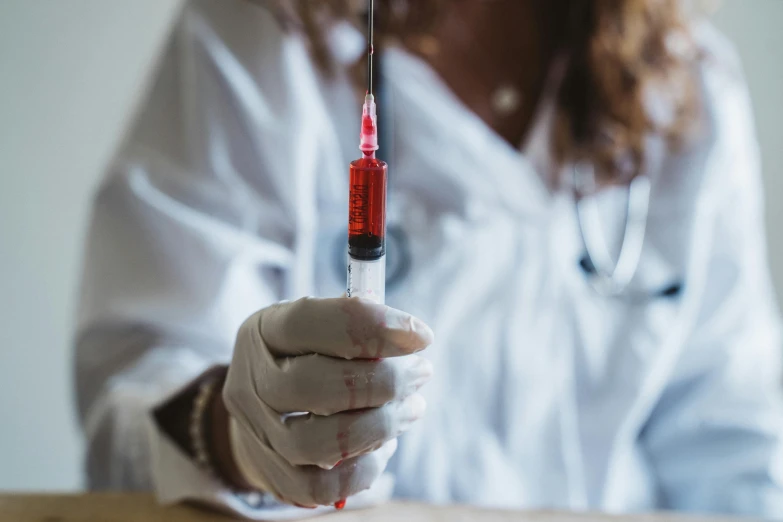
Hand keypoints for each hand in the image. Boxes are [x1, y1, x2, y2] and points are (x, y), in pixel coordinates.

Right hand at [222, 297, 433, 506]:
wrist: (261, 406)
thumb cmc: (307, 354)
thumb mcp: (319, 326)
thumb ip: (356, 329)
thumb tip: (410, 340)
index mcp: (264, 331)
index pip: (308, 322)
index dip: (371, 328)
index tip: (421, 336)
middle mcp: (251, 381)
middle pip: (313, 386)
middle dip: (384, 382)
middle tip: (420, 373)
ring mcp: (257, 434)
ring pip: (317, 443)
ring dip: (380, 426)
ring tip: (411, 408)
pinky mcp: (274, 477)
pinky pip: (320, 488)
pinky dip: (364, 470)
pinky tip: (384, 446)